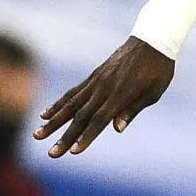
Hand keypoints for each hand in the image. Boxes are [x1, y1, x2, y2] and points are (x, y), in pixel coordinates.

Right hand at [34, 37, 174, 156]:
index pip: (99, 120)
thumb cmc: (158, 70)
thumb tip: (117, 129)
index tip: (74, 152)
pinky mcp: (93, 77)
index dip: (87, 137)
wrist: (151, 41)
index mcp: (120, 95)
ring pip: (70, 105)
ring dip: (53, 122)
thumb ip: (132, 109)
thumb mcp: (153, 92)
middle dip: (64, 137)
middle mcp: (103, 88)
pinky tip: (45, 114)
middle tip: (51, 155)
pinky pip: (72, 92)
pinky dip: (58, 104)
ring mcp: (95, 82)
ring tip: (37, 135)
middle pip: (80, 117)